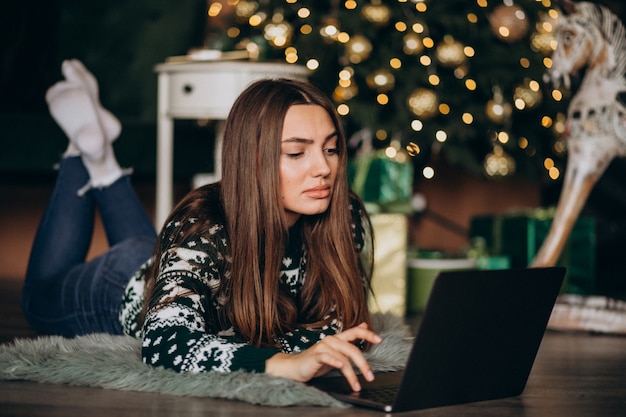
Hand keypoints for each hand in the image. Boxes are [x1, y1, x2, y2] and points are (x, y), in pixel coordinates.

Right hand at [265, 322, 381, 391]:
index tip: (379, 340)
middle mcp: (331, 340)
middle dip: (363, 364)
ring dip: (351, 374)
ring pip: (343, 358)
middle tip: (370, 376)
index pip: (355, 331)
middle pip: (352, 349)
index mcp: (338, 339)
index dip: (368, 334)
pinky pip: (327, 357)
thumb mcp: (336, 352)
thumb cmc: (317, 361)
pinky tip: (340, 367)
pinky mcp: (316, 355)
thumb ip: (350, 341)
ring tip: (356, 385)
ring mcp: (323, 347)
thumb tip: (364, 326)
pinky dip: (335, 362)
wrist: (295, 367)